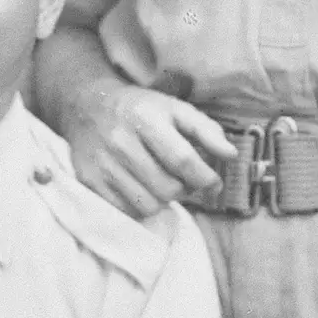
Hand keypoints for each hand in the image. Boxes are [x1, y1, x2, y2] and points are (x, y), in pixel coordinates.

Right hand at [61, 80, 237, 216]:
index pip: (183, 161)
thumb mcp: (174, 109)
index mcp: (146, 118)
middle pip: (168, 188)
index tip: (214, 183)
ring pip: (148, 205)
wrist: (87, 107)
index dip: (206, 179)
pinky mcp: (90, 181)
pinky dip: (140, 205)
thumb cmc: (140, 110)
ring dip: (162, 199)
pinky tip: (141, 188)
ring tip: (161, 183)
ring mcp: (103, 164)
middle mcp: (121, 141)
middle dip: (184, 190)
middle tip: (183, 180)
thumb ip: (206, 130)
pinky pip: (127, 211)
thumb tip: (230, 155)